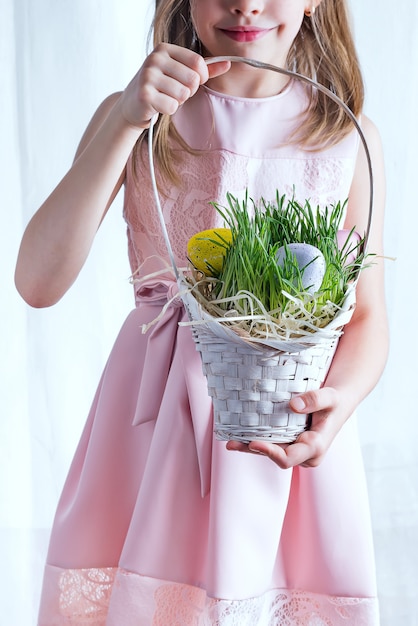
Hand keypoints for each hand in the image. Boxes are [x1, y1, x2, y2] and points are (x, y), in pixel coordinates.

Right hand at [119, 43, 229, 128]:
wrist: (132, 105)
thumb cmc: (160, 88)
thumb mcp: (180, 73)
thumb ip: (203, 69)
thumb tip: (228, 64)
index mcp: (165, 49)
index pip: (198, 62)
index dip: (201, 77)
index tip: (192, 82)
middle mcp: (155, 59)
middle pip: (192, 80)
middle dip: (188, 91)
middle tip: (174, 92)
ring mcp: (148, 76)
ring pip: (183, 95)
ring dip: (178, 102)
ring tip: (165, 98)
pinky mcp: (145, 95)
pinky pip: (172, 106)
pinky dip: (169, 110)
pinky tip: (158, 105)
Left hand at [226, 386, 347, 468]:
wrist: (338, 404)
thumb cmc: (335, 401)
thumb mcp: (331, 397)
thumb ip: (316, 399)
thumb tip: (294, 405)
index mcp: (315, 448)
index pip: (289, 457)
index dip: (270, 452)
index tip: (254, 443)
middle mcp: (304, 454)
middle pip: (275, 456)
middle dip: (253, 450)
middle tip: (232, 442)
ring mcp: (296, 450)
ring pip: (271, 451)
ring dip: (250, 447)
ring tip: (230, 441)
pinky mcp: (290, 443)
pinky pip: (271, 444)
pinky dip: (255, 440)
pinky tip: (239, 434)